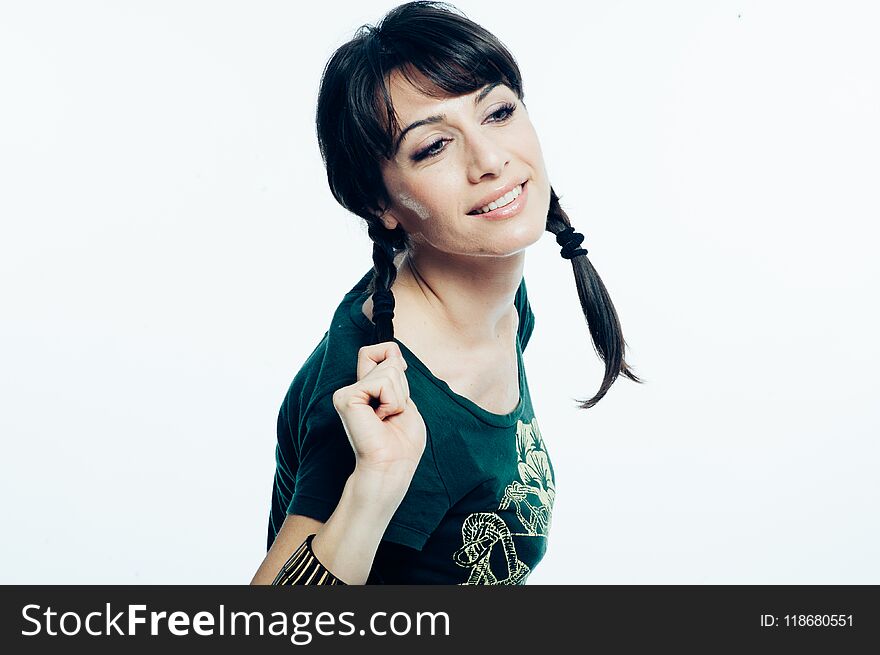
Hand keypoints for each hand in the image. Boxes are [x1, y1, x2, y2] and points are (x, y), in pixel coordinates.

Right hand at [332, 342, 426, 485]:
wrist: (392, 468)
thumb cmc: (402, 444)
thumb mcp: (406, 401)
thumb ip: (396, 376)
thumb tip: (392, 350)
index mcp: (367, 389)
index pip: (381, 351)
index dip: (395, 359)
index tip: (399, 390)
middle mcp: (354, 388)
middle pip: (390, 359)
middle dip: (402, 387)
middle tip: (392, 414)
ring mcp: (348, 392)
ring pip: (389, 370)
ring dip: (398, 397)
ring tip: (386, 418)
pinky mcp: (346, 398)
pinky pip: (382, 383)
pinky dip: (392, 402)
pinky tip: (379, 420)